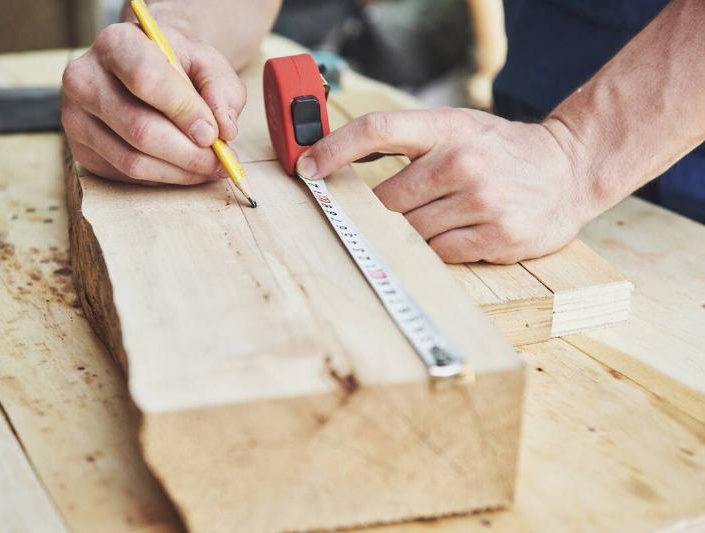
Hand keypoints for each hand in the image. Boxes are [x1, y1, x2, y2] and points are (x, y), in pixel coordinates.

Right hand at [62, 22, 245, 184]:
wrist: (142, 71)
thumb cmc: (175, 67)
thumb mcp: (206, 62)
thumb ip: (221, 89)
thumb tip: (224, 130)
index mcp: (116, 44)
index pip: (146, 80)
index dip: (184, 112)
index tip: (213, 133)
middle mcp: (84, 79)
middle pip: (140, 130)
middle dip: (189, 154)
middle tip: (220, 161)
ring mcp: (76, 118)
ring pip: (133, 161)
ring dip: (179, 173)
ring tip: (208, 168)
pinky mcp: (81, 151)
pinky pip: (127, 177)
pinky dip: (163, 178)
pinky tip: (182, 168)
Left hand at [296, 108, 596, 263]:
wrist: (568, 169)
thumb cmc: (499, 150)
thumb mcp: (457, 128)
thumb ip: (407, 143)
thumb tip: (340, 162)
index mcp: (446, 128)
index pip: (376, 130)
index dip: (334, 149)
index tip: (307, 167)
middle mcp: (462, 161)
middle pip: (386, 199)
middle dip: (375, 213)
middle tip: (377, 215)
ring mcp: (482, 201)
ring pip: (409, 231)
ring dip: (406, 234)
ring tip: (434, 219)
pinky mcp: (497, 236)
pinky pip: (438, 254)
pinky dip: (434, 250)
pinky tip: (453, 234)